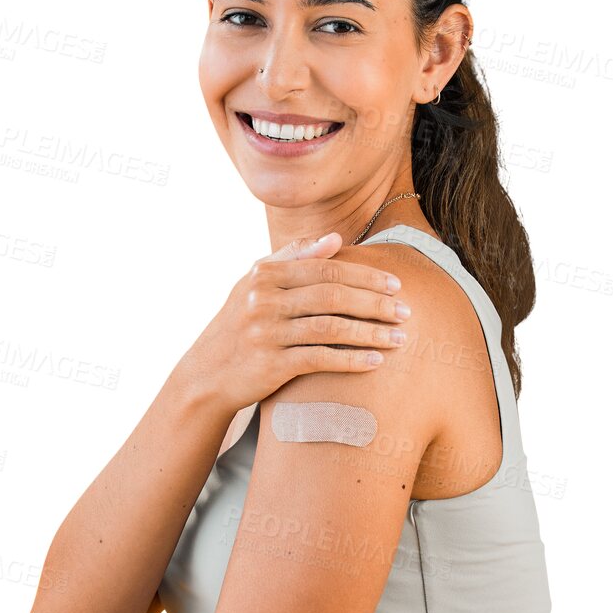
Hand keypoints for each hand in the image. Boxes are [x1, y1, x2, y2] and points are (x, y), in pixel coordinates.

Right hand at [180, 230, 410, 416]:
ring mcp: (266, 334)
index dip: (366, 276)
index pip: (326, 269)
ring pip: (331, 328)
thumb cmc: (239, 325)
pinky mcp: (270, 366)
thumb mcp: (255, 284)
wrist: (206, 374)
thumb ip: (293, 258)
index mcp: (264, 275)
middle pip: (333, 296)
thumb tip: (335, 238)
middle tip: (406, 311)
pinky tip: (376, 362)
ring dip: (371, 332)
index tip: (396, 284)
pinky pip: (320, 360)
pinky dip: (351, 360)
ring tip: (399, 337)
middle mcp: (263, 301)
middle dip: (375, 303)